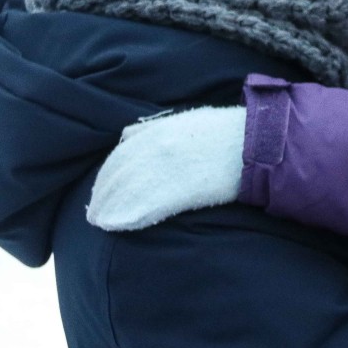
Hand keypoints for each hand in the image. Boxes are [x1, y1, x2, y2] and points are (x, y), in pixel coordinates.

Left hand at [86, 105, 245, 230]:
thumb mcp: (184, 121)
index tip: (99, 191)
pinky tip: (116, 227)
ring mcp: (166, 169)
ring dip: (108, 209)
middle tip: (94, 214)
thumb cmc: (222, 133)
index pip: (118, 155)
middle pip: (117, 174)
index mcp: (157, 131)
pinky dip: (127, 217)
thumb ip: (153, 128)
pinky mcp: (179, 190)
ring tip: (101, 222)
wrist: (253, 145)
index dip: (105, 176)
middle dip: (102, 195)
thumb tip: (126, 137)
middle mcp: (155, 147)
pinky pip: (145, 206)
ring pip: (126, 191)